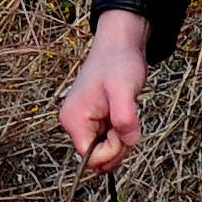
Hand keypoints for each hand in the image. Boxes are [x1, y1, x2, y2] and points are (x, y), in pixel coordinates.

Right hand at [57, 10, 153, 172]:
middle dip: (119, 145)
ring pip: (105, 149)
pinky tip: (122, 111)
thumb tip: (128, 141)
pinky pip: (108, 139)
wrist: (120, 44)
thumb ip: (125, 118)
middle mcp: (73, 123)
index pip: (91, 158)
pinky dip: (120, 131)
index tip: (124, 126)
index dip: (113, 149)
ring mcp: (83, 122)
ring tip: (125, 111)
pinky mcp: (93, 120)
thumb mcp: (124, 90)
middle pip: (99, 157)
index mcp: (73, 120)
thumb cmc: (118, 62)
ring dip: (121, 137)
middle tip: (127, 118)